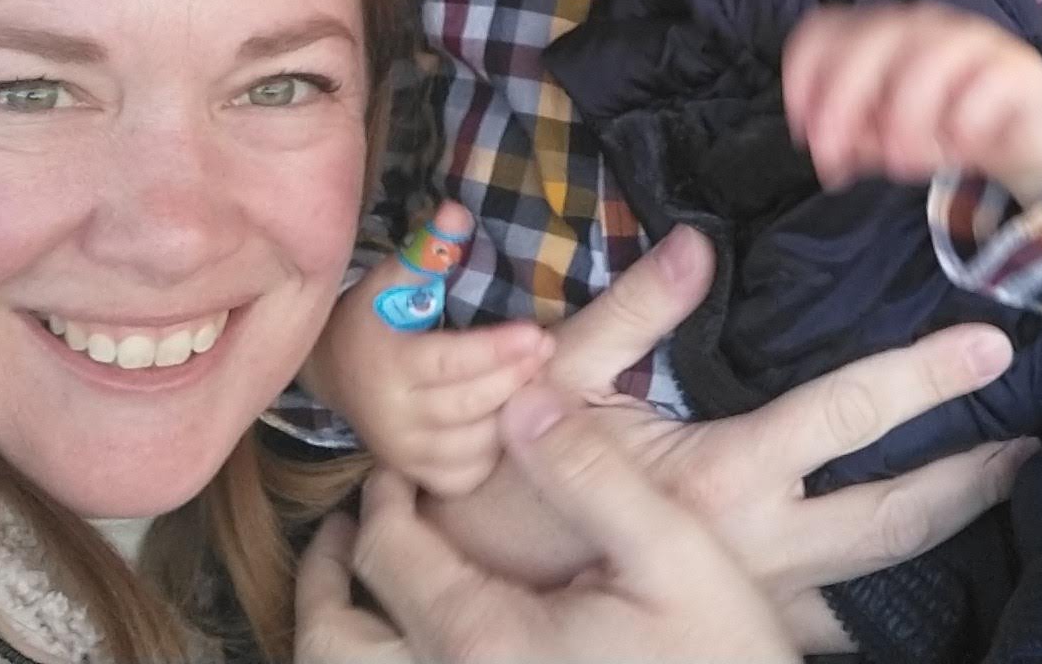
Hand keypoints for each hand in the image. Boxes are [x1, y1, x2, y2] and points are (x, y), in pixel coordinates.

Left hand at [295, 388, 796, 663]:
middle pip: (334, 639)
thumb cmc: (719, 655)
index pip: (385, 551)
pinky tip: (419, 640)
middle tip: (340, 531)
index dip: (381, 494)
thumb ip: (591, 474)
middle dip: (321, 577)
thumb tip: (522, 403)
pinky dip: (386, 663)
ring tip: (357, 590)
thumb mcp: (672, 551)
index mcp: (482, 637)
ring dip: (338, 632)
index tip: (398, 463)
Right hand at [308, 222, 551, 496]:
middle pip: (469, 404)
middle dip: (515, 377)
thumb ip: (429, 247)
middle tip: (548, 350)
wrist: (336, 373)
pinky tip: (514, 417)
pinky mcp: (419, 476)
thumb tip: (457, 210)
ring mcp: (406, 454)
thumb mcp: (394, 277)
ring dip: (512, 412)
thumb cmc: (375, 316)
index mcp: (387, 366)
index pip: (449, 362)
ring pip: (476, 442)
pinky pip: (471, 470)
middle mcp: (393, 418)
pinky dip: (496, 448)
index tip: (537, 334)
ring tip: (537, 379)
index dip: (496, 349)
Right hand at [424, 226, 1028, 638]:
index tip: (991, 348)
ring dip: (943, 542)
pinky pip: (836, 624)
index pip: (850, 414)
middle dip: (975, 478)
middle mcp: (763, 549)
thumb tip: (693, 240)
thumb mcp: (563, 380)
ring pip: (881, 581)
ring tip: (1003, 506)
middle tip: (1038, 448)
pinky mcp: (749, 635)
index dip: (926, 377)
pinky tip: (918, 583)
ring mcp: (763, 603)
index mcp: (726, 477)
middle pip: (899, 518)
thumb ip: (634, 310)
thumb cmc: (514, 482)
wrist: (473, 595)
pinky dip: (883, 601)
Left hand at [784, 4, 1041, 204]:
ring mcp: (969, 41)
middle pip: (870, 41)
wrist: (1024, 132)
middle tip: (834, 159)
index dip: (803, 78)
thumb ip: (855, 136)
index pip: (825, 31)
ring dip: (905, 118)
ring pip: (927, 61)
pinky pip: (985, 86)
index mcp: (879, 34)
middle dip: (843, 101)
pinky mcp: (1014, 68)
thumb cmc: (942, 124)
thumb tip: (829, 148)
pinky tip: (959, 148)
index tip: (802, 133)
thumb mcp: (886, 137)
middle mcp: (920, 26)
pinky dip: (964, 122)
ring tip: (902, 166)